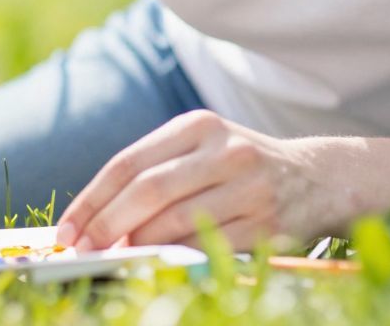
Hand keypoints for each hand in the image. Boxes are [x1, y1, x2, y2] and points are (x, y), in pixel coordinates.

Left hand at [56, 111, 326, 251]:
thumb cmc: (242, 166)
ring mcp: (250, 187)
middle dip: (107, 224)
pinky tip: (159, 264)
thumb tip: (100, 221)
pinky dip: (177, 258)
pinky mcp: (269, 223)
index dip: (92, 199)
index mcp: (198, 126)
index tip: (68, 228)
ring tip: (119, 256)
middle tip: (82, 249)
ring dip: (140, 244)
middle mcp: (225, 151)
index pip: (129, 162)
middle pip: (148, 190)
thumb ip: (156, 173)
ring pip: (176, 221)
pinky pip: (210, 246)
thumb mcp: (203, 149)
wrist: (321, 177)